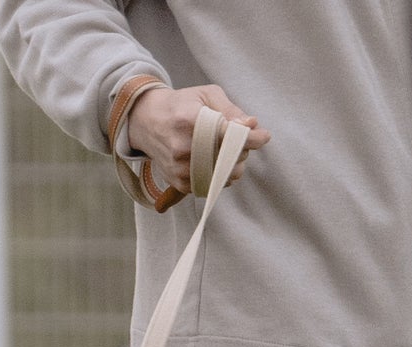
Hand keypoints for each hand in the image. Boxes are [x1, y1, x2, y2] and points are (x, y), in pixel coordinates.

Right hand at [126, 85, 270, 192]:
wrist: (148, 122)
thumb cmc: (181, 106)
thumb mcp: (205, 95)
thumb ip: (230, 109)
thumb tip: (252, 125)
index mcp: (190, 121)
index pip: (228, 134)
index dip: (250, 137)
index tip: (263, 136)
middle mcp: (183, 147)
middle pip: (229, 158)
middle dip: (242, 149)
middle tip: (238, 139)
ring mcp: (181, 168)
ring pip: (223, 176)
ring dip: (233, 165)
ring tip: (226, 150)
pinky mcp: (179, 183)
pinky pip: (212, 185)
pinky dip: (220, 175)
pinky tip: (215, 162)